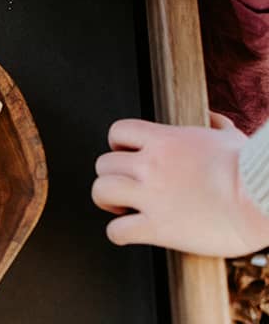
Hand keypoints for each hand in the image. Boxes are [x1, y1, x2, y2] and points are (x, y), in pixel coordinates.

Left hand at [93, 115, 268, 255]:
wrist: (263, 198)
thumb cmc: (251, 170)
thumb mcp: (231, 137)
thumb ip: (215, 125)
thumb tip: (213, 119)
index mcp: (164, 140)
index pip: (117, 131)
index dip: (117, 145)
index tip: (127, 157)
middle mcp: (150, 165)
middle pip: (103, 163)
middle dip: (111, 176)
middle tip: (125, 187)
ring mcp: (152, 196)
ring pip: (100, 191)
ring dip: (107, 201)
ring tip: (121, 208)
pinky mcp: (159, 228)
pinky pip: (118, 230)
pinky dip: (118, 233)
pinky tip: (128, 233)